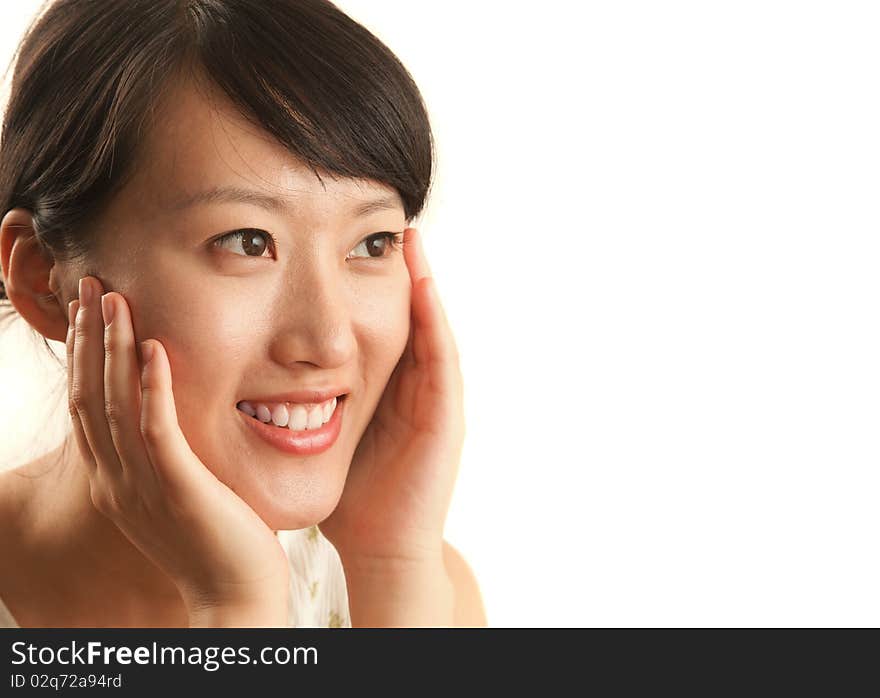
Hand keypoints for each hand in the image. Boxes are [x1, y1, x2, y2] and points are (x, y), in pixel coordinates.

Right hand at [67, 277, 288, 623]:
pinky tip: (153, 348)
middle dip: (87, 338)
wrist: (234, 599)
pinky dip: (152, 387)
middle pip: (89, 395)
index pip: (88, 406)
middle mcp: (117, 482)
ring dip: (111, 348)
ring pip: (115, 404)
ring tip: (112, 299)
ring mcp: (143, 486)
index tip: (90, 312)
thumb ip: (163, 461)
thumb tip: (165, 425)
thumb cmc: (216, 546)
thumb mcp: (175, 497)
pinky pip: (158, 430)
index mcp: (114, 482)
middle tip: (89, 285)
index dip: (84, 356)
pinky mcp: (179, 489)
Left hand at [318, 227, 464, 568]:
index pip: (377, 322)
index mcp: (386, 386)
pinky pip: (442, 357)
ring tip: (407, 236)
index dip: (364, 281)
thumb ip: (306, 401)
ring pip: (429, 326)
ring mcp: (434, 397)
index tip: (343, 240)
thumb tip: (257, 367)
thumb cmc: (350, 491)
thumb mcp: (323, 431)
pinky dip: (433, 319)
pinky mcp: (447, 413)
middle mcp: (413, 384)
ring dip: (422, 281)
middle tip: (386, 219)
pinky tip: (422, 284)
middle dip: (397, 269)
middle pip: (407, 314)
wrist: (380, 542)